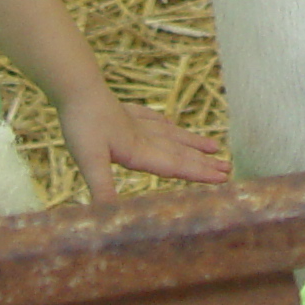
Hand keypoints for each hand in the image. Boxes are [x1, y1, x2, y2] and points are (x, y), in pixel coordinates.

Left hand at [60, 90, 229, 197]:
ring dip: (192, 143)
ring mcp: (135, 123)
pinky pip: (152, 119)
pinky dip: (166, 125)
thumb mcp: (89, 160)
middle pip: (179, 152)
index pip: (175, 166)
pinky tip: (169, 124)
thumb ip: (102, 187)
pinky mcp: (124, 112)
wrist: (76, 87)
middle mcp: (143, 137)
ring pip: (171, 135)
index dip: (199, 173)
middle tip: (228, 168)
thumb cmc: (82, 124)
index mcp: (139, 151)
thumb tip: (109, 218)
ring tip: (214, 146)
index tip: (223, 177)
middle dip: (204, 163)